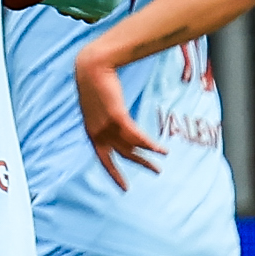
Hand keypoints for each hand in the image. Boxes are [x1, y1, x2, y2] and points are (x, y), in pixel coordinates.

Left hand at [74, 51, 165, 189]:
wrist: (92, 68)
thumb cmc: (94, 85)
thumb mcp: (98, 107)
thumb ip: (106, 120)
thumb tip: (118, 126)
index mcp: (91, 133)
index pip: (103, 160)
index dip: (114, 174)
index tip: (125, 188)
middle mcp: (98, 133)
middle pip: (122, 155)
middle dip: (140, 164)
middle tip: (156, 172)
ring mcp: (106, 126)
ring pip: (131, 147)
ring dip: (149, 155)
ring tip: (163, 159)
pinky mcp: (116, 116)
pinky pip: (136, 136)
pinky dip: (150, 145)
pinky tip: (162, 150)